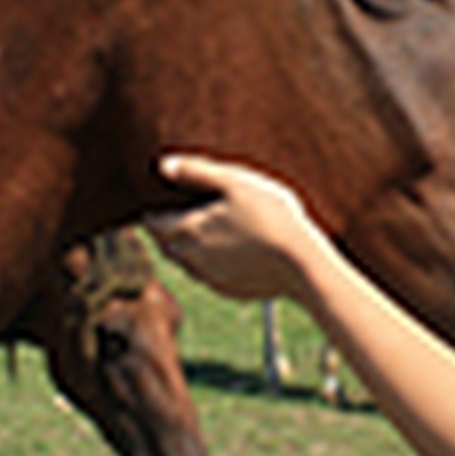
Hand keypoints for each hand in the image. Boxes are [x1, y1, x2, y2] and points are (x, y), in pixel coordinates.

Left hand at [145, 154, 324, 301]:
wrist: (303, 262)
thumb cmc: (272, 214)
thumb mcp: (236, 182)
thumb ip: (198, 172)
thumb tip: (163, 165)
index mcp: (189, 228)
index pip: (153, 223)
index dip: (151, 213)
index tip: (154, 206)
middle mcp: (193, 257)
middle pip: (166, 245)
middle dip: (165, 232)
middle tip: (174, 218)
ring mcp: (210, 277)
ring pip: (186, 263)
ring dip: (186, 250)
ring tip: (202, 234)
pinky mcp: (229, 290)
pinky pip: (209, 277)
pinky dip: (210, 265)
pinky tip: (228, 254)